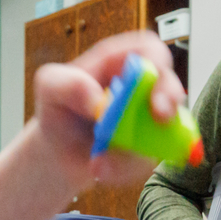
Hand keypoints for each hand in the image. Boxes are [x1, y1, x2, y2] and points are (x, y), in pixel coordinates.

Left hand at [29, 31, 185, 191]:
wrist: (57, 151)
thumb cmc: (57, 110)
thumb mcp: (50, 88)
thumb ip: (69, 84)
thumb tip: (98, 100)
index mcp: (119, 62)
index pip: (150, 50)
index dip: (157, 64)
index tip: (150, 84)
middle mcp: (141, 88)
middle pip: (170, 86)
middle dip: (170, 102)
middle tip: (160, 120)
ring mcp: (148, 119)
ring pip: (164, 132)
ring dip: (134, 151)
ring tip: (97, 162)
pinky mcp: (148, 148)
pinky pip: (148, 161)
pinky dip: (124, 170)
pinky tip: (99, 168)